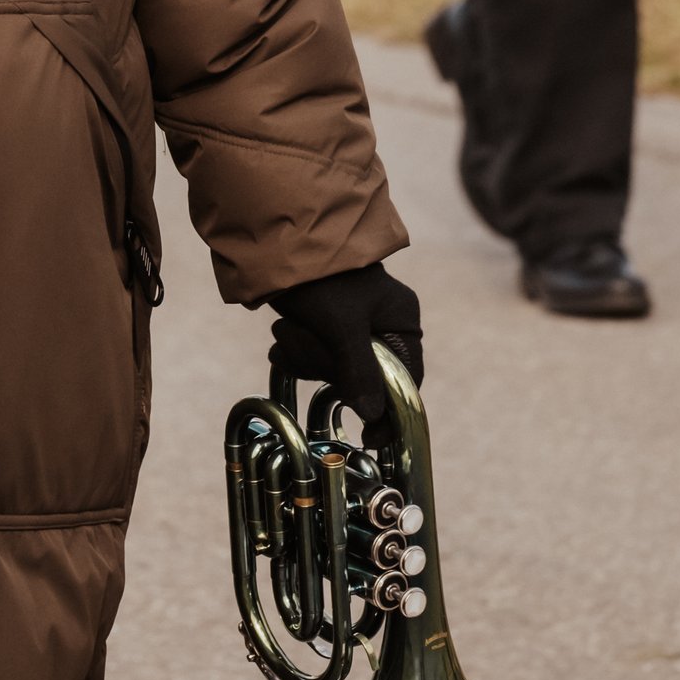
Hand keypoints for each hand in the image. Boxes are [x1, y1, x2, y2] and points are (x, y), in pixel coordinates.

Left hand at [265, 260, 424, 436]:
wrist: (274, 240)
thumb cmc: (319, 276)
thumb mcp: (341, 325)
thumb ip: (359, 371)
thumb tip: (373, 416)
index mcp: (401, 320)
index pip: (405, 381)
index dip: (389, 411)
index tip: (369, 438)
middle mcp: (383, 324)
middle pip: (364, 378)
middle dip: (327, 368)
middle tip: (305, 341)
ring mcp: (354, 326)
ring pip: (334, 369)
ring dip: (307, 357)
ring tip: (289, 329)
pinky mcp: (325, 326)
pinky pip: (315, 358)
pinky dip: (297, 351)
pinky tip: (282, 336)